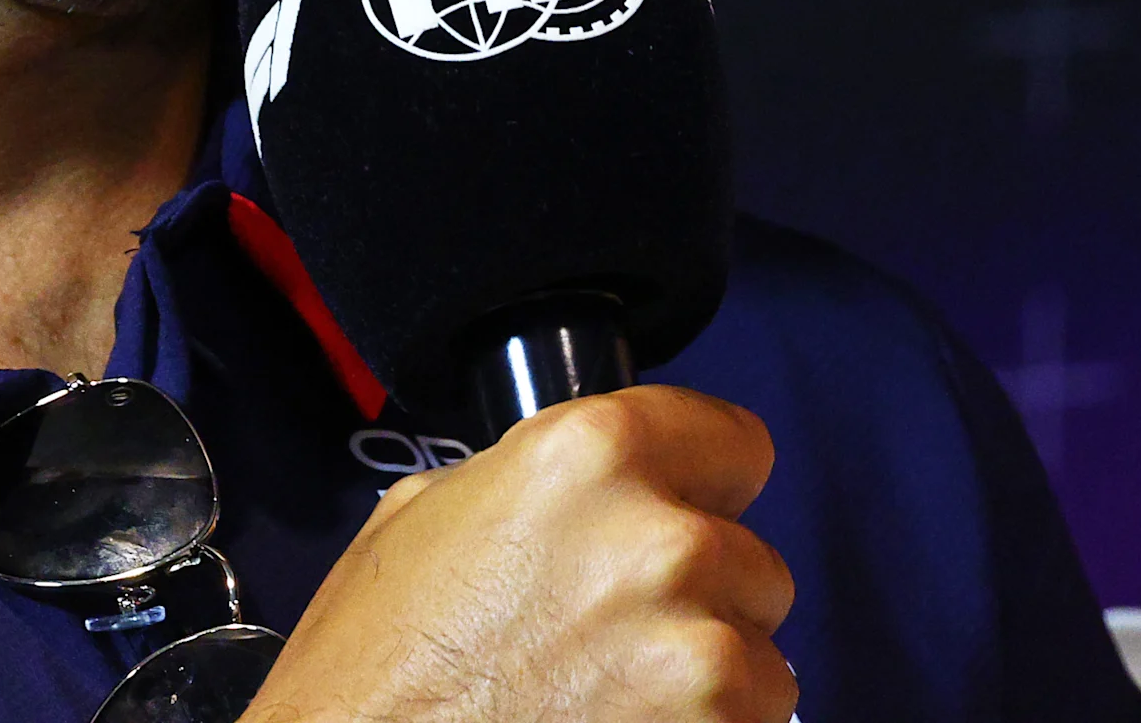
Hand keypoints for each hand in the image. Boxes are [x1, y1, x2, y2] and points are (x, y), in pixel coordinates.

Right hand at [251, 388, 795, 722]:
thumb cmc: (377, 665)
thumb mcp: (428, 514)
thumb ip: (535, 478)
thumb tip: (593, 486)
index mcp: (591, 453)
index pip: (736, 443)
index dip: (702, 485)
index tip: (682, 513)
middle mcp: (662, 540)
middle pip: (752, 558)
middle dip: (698, 595)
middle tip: (611, 633)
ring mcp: (700, 654)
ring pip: (763, 657)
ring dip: (706, 679)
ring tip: (612, 696)